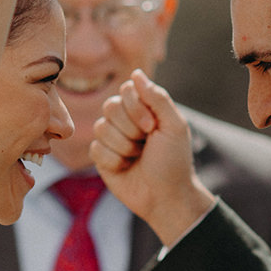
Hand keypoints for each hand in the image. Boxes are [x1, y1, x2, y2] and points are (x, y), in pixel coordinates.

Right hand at [90, 69, 215, 245]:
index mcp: (145, 109)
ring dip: (123, 146)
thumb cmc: (174, 161)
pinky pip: (96, 149)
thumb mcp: (174, 126)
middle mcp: (126, 120)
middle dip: (130, 129)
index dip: (135, 107)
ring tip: (137, 157)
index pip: (126, 90)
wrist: (166, 196)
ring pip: (101, 128)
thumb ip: (157, 97)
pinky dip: (114, 160)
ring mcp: (112, 138)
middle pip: (110, 106)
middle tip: (145, 144)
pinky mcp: (101, 157)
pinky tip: (126, 168)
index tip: (151, 127)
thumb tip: (136, 73)